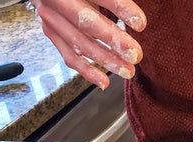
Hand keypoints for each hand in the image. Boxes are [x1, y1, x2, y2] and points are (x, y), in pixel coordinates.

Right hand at [30, 0, 146, 88]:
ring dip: (105, 60)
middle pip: (86, 22)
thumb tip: (136, 16)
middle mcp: (57, 0)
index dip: (120, 8)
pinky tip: (104, 82)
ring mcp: (52, 17)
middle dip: (114, 40)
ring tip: (128, 71)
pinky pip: (69, 56)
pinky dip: (87, 71)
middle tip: (136, 55)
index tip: (140, 23)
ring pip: (79, 43)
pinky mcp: (52, 33)